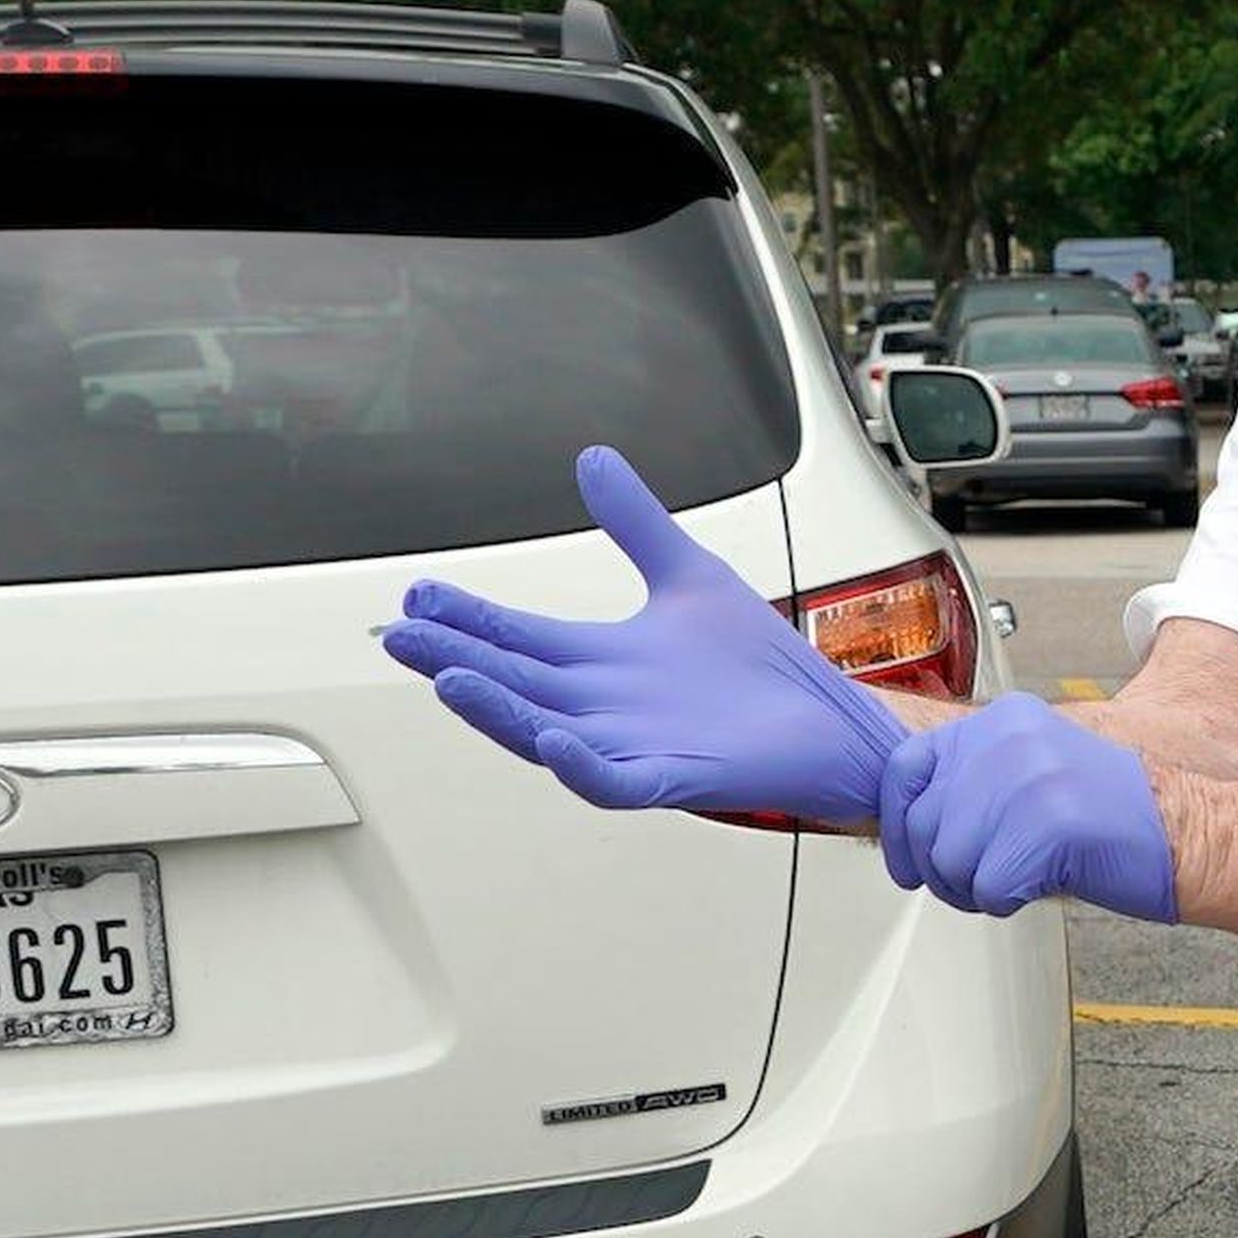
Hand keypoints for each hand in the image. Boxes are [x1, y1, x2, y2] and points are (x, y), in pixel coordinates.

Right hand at [379, 448, 908, 825]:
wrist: (834, 720)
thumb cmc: (761, 664)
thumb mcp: (688, 574)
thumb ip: (636, 522)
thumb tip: (593, 456)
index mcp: (599, 660)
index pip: (516, 636)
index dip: (467, 616)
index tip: (419, 591)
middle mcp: (602, 706)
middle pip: (513, 681)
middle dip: (457, 658)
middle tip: (402, 634)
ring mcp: (634, 746)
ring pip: (544, 732)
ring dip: (497, 710)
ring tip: (452, 680)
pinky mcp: (676, 779)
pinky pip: (615, 781)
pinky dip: (582, 764)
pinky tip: (554, 739)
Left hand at [878, 694, 1179, 920]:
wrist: (1190, 835)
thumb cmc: (1114, 818)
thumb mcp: (1036, 770)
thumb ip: (975, 777)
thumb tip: (906, 819)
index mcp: (1004, 719)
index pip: (905, 766)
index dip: (897, 823)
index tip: (908, 858)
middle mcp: (1010, 740)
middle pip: (923, 824)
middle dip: (942, 870)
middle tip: (980, 882)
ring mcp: (1028, 779)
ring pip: (948, 861)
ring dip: (973, 889)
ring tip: (1017, 881)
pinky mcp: (1047, 826)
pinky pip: (986, 888)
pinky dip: (1006, 903)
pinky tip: (1041, 885)